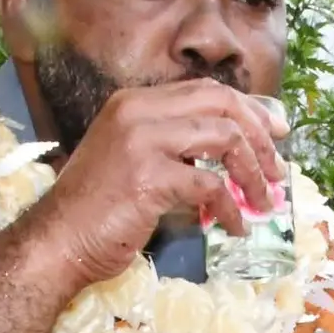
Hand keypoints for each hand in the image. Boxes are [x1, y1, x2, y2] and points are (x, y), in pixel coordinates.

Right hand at [41, 80, 289, 286]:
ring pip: (224, 138)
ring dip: (252, 172)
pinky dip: (230, 208)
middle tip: (277, 166)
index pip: (206, 91)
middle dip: (259, 134)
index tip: (275, 131)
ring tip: (263, 201)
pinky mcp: (148, 176)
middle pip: (222, 103)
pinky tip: (233, 227)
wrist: (56, 241)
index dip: (249, 108)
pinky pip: (210, 185)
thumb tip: (231, 150)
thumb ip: (172, 146)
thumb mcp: (132, 160)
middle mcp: (137, 111)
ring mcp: (142, 141)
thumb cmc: (94, 209)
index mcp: (133, 102)